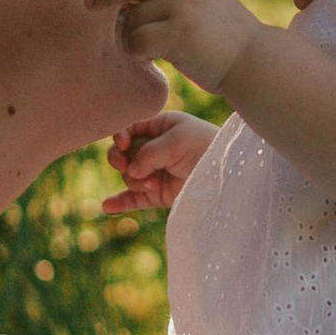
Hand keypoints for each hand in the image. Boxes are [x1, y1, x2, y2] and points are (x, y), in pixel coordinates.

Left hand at [90, 0, 262, 95]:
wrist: (257, 63)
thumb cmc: (229, 42)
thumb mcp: (207, 4)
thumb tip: (130, 1)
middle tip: (89, 2)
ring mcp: (182, 7)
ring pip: (132, 18)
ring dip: (129, 36)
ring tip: (144, 51)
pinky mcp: (178, 33)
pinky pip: (137, 40)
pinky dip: (136, 53)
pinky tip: (150, 60)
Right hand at [102, 112, 217, 215]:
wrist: (228, 174)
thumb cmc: (206, 147)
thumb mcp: (177, 141)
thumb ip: (149, 152)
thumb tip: (130, 172)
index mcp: (160, 127)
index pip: (130, 129)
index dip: (121, 136)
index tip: (123, 144)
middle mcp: (155, 149)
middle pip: (124, 154)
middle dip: (123, 160)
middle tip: (126, 166)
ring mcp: (156, 172)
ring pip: (129, 176)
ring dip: (137, 181)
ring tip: (154, 184)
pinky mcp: (159, 194)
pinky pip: (134, 199)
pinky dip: (121, 202)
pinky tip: (107, 207)